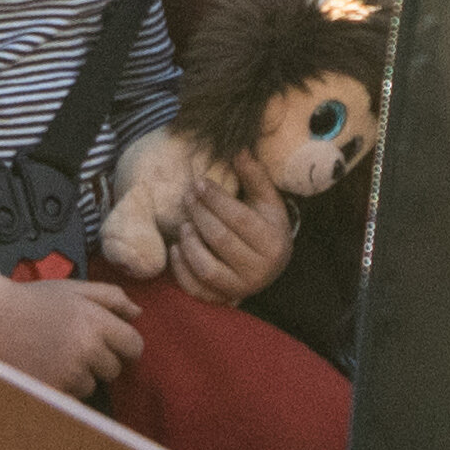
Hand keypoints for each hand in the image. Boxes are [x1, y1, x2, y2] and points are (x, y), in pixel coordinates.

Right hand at [0, 269, 138, 398]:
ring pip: (92, 385)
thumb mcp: (75, 289)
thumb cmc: (34, 300)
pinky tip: (48, 368)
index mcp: (96, 322)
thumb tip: (138, 314)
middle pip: (114, 369)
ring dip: (81, 375)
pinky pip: (71, 396)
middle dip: (101, 360)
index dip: (125, 345)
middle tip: (76, 345)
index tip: (112, 343)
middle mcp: (86, 350)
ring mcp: (68, 373)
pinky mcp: (51, 390)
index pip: (134, 346)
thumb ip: (111, 297)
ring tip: (57, 356)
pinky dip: (63, 386)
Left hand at [151, 156, 294, 302]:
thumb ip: (255, 176)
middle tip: (186, 197)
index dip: (216, 200)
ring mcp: (240, 288)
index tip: (199, 183)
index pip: (239, 219)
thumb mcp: (267, 201)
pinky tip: (176, 248)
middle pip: (220, 240)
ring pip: (206, 268)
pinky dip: (181, 270)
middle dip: (199, 215)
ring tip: (184, 224)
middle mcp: (259, 270)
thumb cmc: (266, 226)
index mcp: (273, 243)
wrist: (271, 265)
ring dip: (190, 244)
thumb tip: (239, 149)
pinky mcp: (221, 300)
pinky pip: (196, 289)